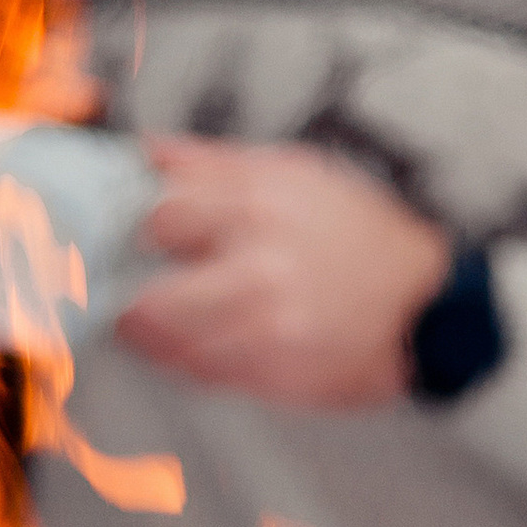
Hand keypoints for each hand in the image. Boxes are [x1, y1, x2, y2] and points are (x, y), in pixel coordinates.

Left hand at [115, 137, 452, 408]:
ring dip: (148, 338)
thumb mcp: (292, 173)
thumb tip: (143, 151)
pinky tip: (192, 343)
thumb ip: (210, 163)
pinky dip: (184, 361)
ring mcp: (268, 328)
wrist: (424, 304)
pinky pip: (203, 375)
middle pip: (151, 299)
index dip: (119, 231)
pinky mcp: (276, 375)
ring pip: (172, 347)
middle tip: (110, 294)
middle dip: (123, 301)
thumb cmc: (355, 234)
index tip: (102, 236)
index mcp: (260, 205)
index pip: (158, 216)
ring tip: (148, 321)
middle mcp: (261, 267)